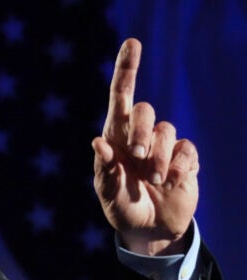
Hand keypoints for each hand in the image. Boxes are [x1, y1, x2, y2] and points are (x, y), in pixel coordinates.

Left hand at [92, 38, 198, 255]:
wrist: (149, 231)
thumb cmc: (121, 208)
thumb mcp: (107, 194)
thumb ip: (104, 170)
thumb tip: (97, 142)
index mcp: (114, 138)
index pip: (121, 98)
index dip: (127, 69)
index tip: (132, 44)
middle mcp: (139, 137)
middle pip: (145, 111)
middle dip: (142, 131)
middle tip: (137, 156)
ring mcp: (163, 146)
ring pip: (167, 130)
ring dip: (158, 157)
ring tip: (153, 180)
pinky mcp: (185, 159)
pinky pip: (186, 149)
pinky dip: (178, 166)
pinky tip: (171, 182)